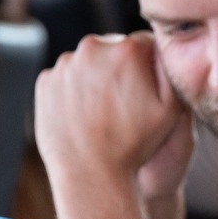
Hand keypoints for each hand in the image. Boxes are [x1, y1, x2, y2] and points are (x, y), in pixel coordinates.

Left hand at [34, 31, 192, 205]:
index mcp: (126, 50)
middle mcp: (93, 48)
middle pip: (114, 50)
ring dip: (96, 80)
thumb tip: (160, 48)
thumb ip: (169, 70)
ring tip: (104, 113)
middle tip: (126, 103)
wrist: (90, 174)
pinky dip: (74, 92)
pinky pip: (66, 80)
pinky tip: (85, 117)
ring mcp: (65, 65)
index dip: (149, 66)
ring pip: (88, 64)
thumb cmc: (135, 145)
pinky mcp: (45, 81)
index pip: (144, 44)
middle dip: (121, 70)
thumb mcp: (171, 109)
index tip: (148, 89)